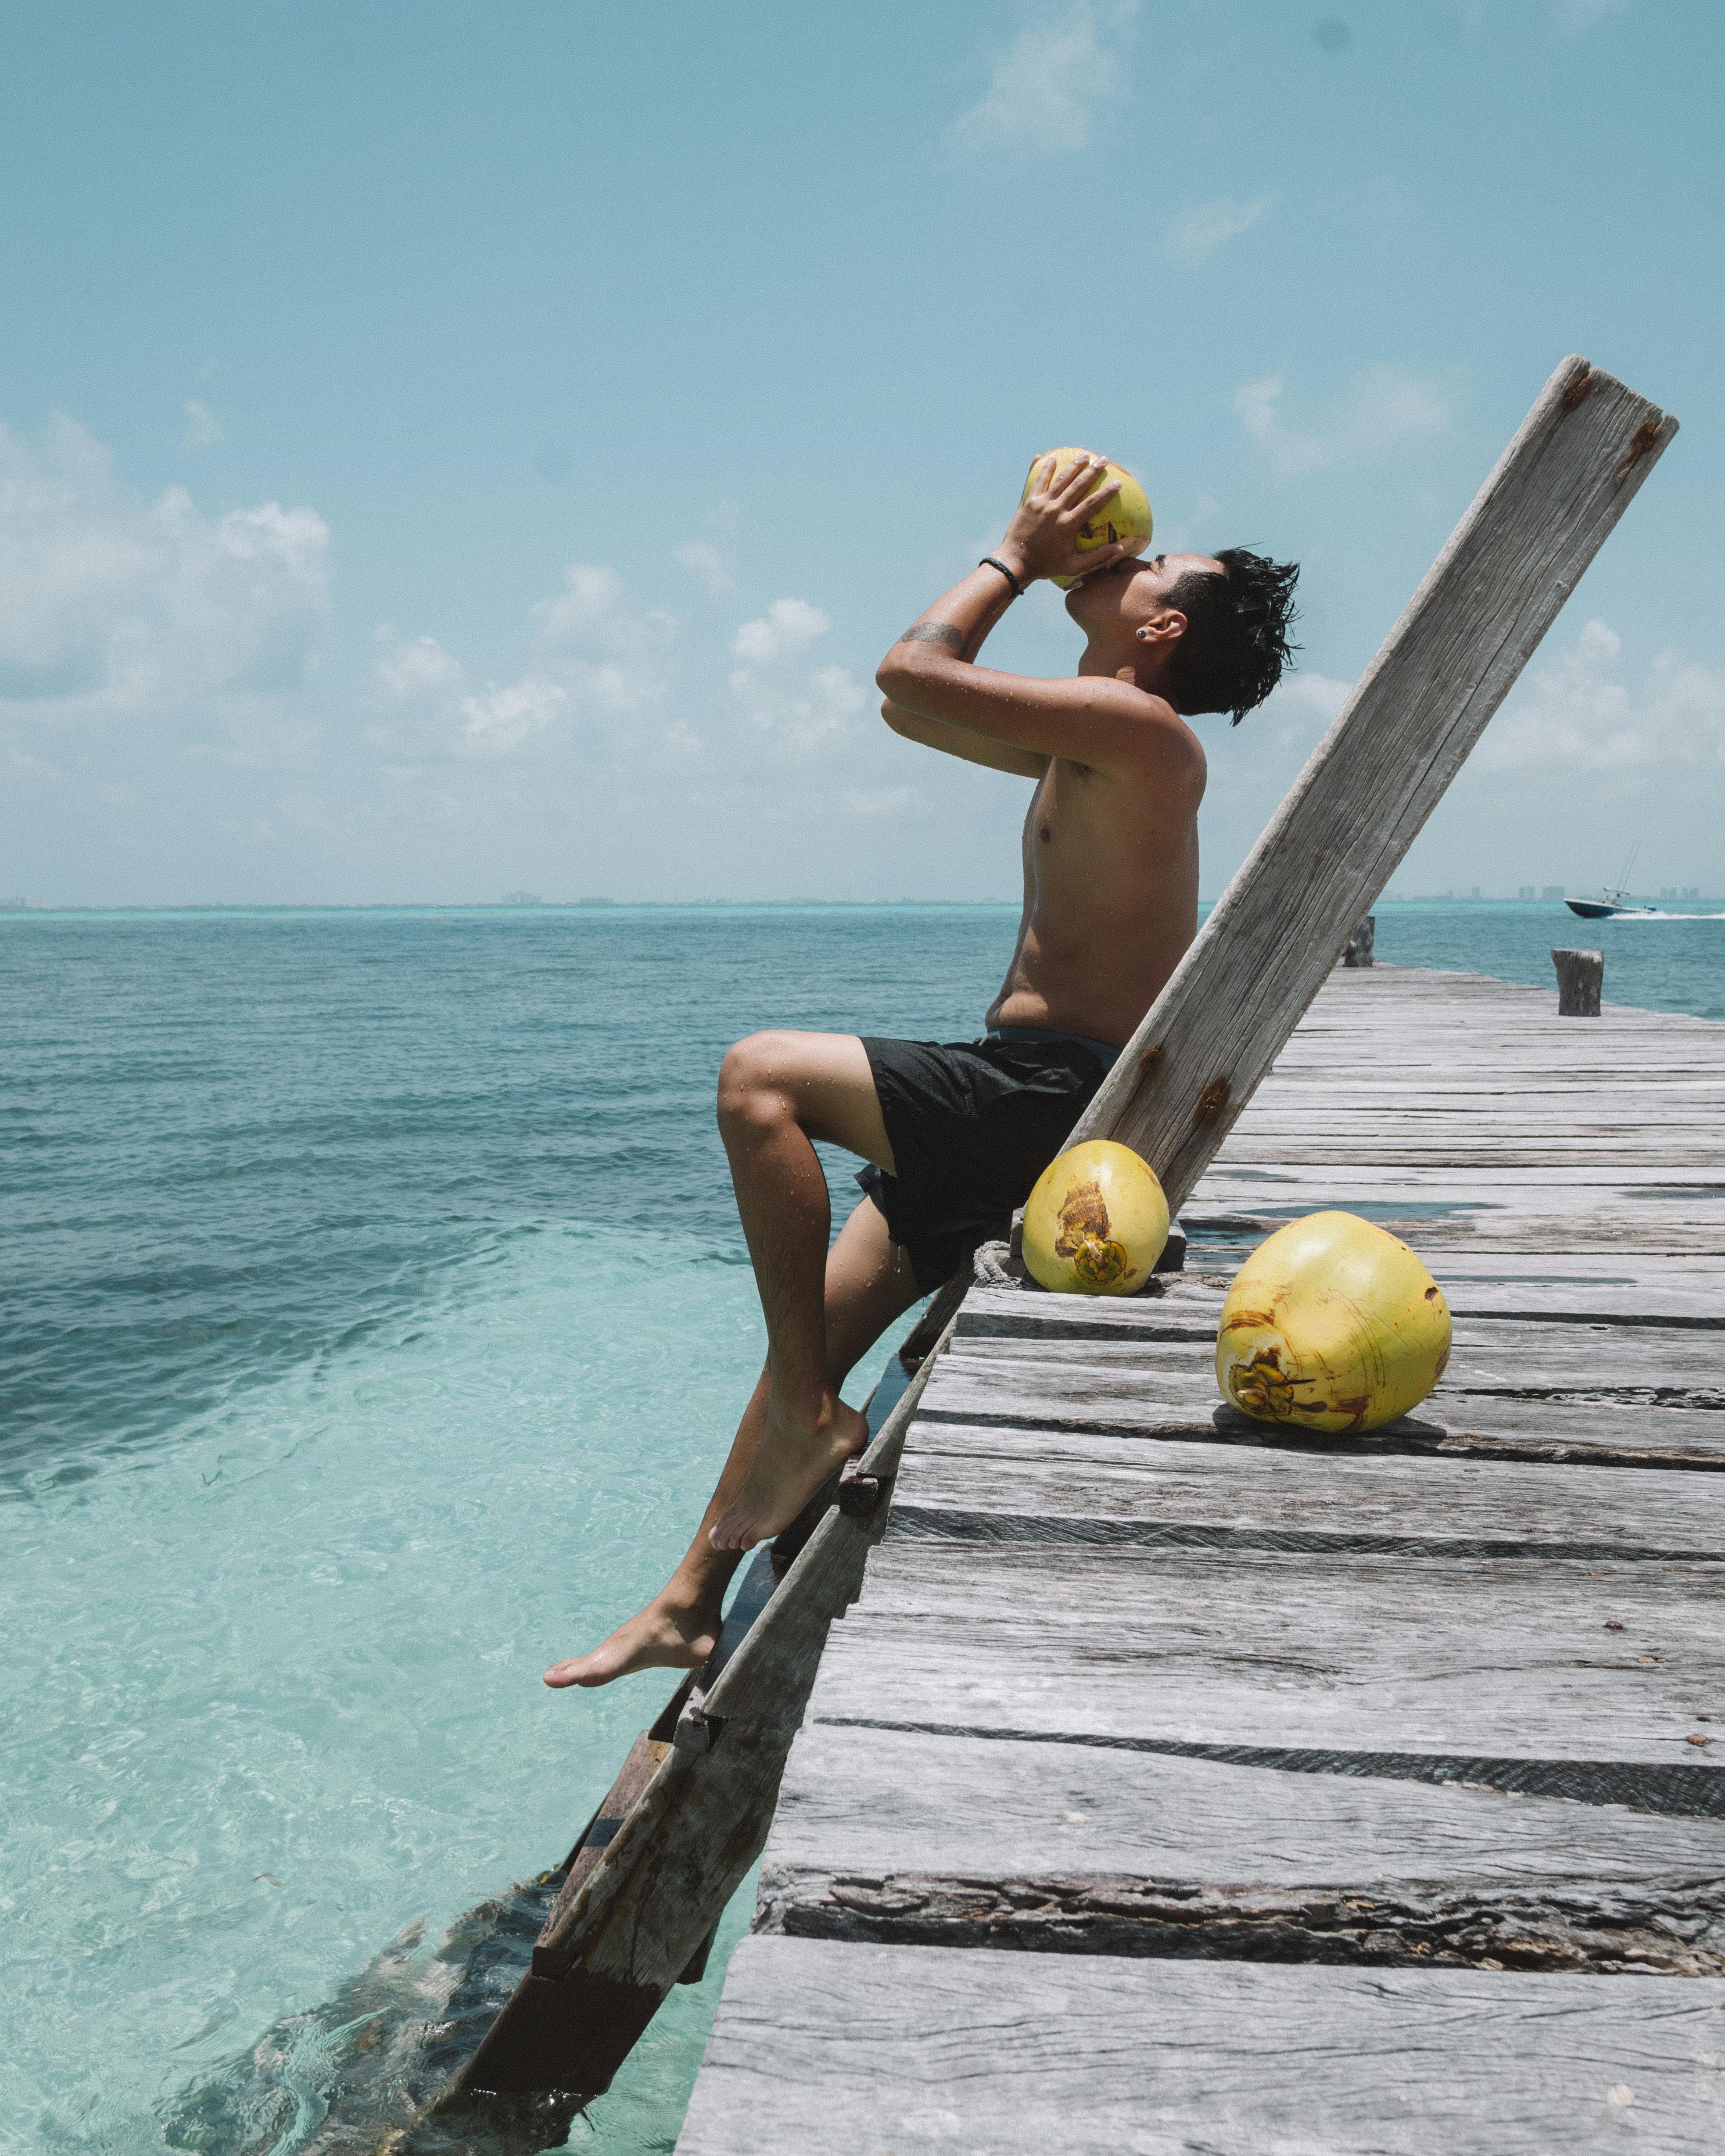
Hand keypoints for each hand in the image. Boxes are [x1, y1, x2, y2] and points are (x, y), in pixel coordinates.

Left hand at [995, 452, 1126, 585]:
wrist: (1015, 563)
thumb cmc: (1046, 566)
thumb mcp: (1073, 566)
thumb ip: (1097, 557)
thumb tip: (1120, 548)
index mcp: (1067, 524)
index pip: (1092, 504)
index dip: (1106, 492)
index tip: (1118, 483)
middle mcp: (1055, 510)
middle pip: (1077, 485)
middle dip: (1092, 470)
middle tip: (1102, 460)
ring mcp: (1040, 504)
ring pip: (1059, 479)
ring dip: (1072, 465)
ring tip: (1083, 455)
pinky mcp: (1028, 502)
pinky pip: (1037, 481)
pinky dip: (1042, 468)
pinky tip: (1047, 456)